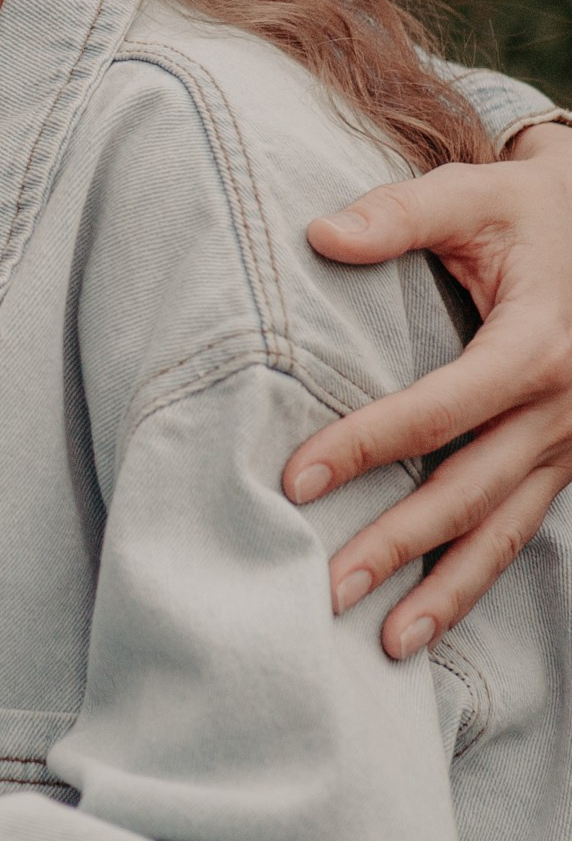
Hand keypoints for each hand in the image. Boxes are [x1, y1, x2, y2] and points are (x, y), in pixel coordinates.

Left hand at [286, 122, 571, 656]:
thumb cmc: (541, 213)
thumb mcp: (479, 197)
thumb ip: (400, 214)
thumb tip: (319, 235)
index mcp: (536, 347)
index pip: (438, 410)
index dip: (366, 445)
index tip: (296, 479)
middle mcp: (562, 408)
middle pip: (470, 490)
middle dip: (398, 544)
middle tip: (326, 588)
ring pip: (504, 530)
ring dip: (446, 591)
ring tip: (386, 643)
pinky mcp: (569, 461)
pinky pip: (521, 529)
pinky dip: (477, 577)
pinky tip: (430, 620)